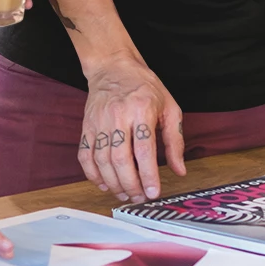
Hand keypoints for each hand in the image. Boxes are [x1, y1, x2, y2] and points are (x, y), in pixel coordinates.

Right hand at [77, 56, 184, 201]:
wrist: (113, 67)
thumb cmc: (145, 87)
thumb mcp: (169, 107)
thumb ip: (175, 141)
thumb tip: (180, 170)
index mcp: (142, 110)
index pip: (144, 150)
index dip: (148, 175)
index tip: (153, 192)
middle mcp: (118, 116)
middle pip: (120, 160)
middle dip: (130, 185)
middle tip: (139, 198)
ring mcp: (99, 122)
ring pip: (102, 161)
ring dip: (113, 184)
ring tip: (125, 194)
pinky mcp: (86, 127)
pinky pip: (85, 156)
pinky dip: (92, 174)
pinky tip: (104, 184)